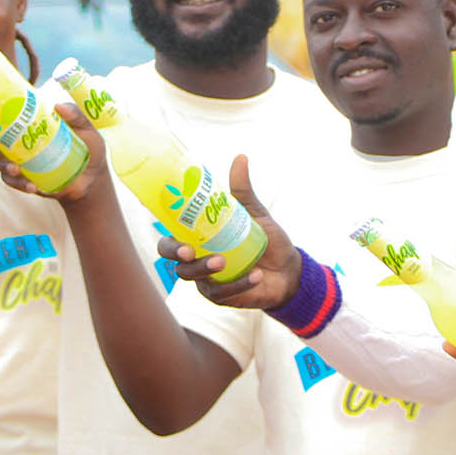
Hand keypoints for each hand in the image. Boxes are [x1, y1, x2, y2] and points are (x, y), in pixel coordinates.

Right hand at [0, 101, 106, 203]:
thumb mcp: (87, 130)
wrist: (93, 179)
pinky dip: (20, 185)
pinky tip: (33, 187)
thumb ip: (76, 116)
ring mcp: (20, 163)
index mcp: (28, 125)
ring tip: (16, 170)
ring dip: (3, 167)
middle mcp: (18, 143)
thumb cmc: (88, 148)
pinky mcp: (24, 180)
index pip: (1, 120)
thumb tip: (59, 106)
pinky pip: (14, 183)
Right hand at [157, 155, 298, 309]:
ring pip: (194, 278)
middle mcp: (197, 261)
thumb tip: (240, 157)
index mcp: (198, 239)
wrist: (288, 269)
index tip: (175, 234)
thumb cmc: (265, 240)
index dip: (167, 240)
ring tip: (224, 262)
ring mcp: (208, 281)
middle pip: (176, 262)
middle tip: (191, 250)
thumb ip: (242, 191)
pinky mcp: (224, 297)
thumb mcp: (254, 213)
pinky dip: (239, 284)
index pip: (170, 240)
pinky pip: (223, 293)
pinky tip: (255, 276)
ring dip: (206, 270)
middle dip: (178, 256)